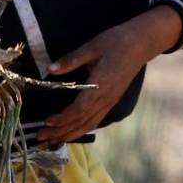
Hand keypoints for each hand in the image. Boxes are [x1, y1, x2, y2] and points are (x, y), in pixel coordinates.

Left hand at [34, 5, 182, 142]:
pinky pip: (96, 119)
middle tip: (41, 137)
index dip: (62, 119)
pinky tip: (73, 130)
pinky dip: (83, 128)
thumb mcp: (92, 46)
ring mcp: (110, 101)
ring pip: (89, 124)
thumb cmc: (116, 42)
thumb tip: (51, 69)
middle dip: (61, 132)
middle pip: (81, 122)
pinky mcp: (112, 99)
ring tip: (53, 140)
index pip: (79, 109)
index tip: (46, 123)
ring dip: (71, 133)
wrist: (141, 43)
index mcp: (100, 85)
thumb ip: (72, 60)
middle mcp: (106, 98)